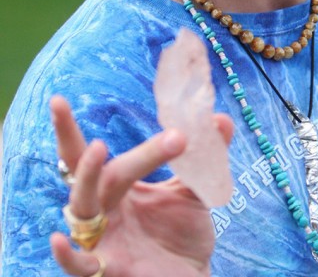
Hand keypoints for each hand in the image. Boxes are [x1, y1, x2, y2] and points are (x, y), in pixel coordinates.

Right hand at [50, 95, 233, 276]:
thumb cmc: (180, 235)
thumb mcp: (192, 191)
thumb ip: (203, 157)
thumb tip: (221, 120)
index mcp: (115, 186)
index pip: (89, 152)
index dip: (69, 129)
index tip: (61, 98)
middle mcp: (102, 208)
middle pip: (87, 172)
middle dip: (71, 141)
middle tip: (65, 107)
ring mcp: (103, 237)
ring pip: (83, 205)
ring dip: (88, 177)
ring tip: (99, 148)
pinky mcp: (108, 270)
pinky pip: (79, 265)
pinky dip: (66, 256)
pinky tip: (58, 239)